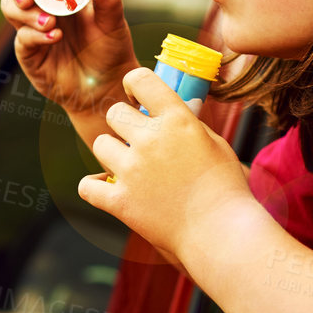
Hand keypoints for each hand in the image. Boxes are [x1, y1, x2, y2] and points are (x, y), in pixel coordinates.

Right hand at [0, 0, 138, 116]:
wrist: (106, 86)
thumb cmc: (110, 48)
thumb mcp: (114, 22)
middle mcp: (42, 2)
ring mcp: (31, 26)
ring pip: (10, 6)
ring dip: (26, 11)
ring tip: (50, 22)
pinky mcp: (28, 51)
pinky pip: (21, 37)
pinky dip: (34, 35)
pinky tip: (54, 37)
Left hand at [76, 66, 249, 261]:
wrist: (221, 233)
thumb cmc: (225, 189)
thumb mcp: (214, 144)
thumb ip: (187, 125)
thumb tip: (169, 113)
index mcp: (176, 120)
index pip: (141, 79)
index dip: (133, 82)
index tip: (134, 94)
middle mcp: (150, 139)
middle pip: (114, 113)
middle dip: (123, 123)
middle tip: (136, 138)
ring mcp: (132, 170)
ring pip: (100, 144)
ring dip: (112, 153)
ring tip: (127, 165)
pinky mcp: (120, 201)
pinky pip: (87, 186)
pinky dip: (93, 187)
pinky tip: (104, 188)